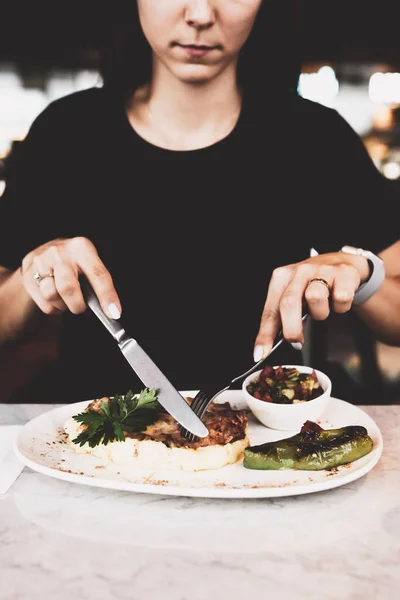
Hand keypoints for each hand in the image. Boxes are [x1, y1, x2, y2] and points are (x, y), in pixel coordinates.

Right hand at [20, 237, 120, 318]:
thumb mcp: (88, 263)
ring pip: (52, 296)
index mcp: (81, 247)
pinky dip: (53, 307)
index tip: (114, 312)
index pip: (97, 274)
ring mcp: (41, 262)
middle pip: (69, 287)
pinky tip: (56, 298)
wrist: (45, 254)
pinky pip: (44, 303)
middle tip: (81, 307)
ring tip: (66, 299)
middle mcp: (59, 252)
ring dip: (63, 305)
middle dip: (78, 305)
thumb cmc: (74, 263)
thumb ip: (97, 281)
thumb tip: (110, 309)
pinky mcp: (28, 274)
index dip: (107, 295)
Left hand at [253, 251, 369, 360]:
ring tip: (322, 308)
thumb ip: (282, 317)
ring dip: (321, 313)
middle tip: (296, 342)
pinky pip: (341, 298)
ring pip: (316, 298)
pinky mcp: (343, 273)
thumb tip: (270, 345)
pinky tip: (337, 300)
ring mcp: (322, 270)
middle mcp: (299, 271)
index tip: (260, 353)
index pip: (270, 310)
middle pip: (289, 302)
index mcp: (281, 278)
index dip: (265, 334)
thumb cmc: (312, 283)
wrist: (341, 263)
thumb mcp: (294, 296)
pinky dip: (341, 307)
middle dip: (292, 329)